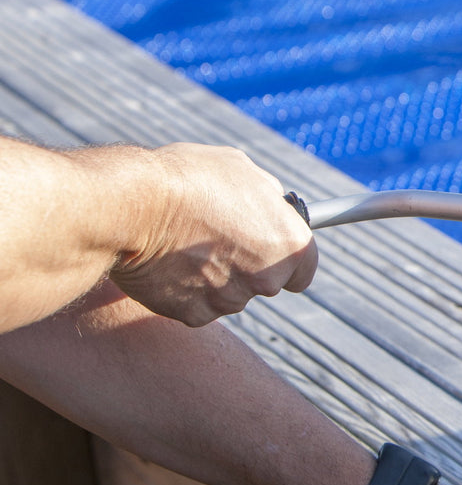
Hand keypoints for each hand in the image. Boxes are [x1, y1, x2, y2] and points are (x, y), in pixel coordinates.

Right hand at [110, 143, 317, 326]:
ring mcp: (229, 300)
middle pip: (264, 282)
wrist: (133, 207)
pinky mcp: (193, 315)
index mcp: (289, 244)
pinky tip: (168, 263)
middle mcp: (267, 279)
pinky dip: (184, 290)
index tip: (270, 252)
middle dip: (245, 265)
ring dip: (213, 277)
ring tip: (184, 243)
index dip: (286, 260)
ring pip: (228, 294)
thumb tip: (272, 204)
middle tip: (216, 238)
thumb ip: (266, 195)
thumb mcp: (242, 170)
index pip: (304, 269)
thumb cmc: (189, 179)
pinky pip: (195, 305)